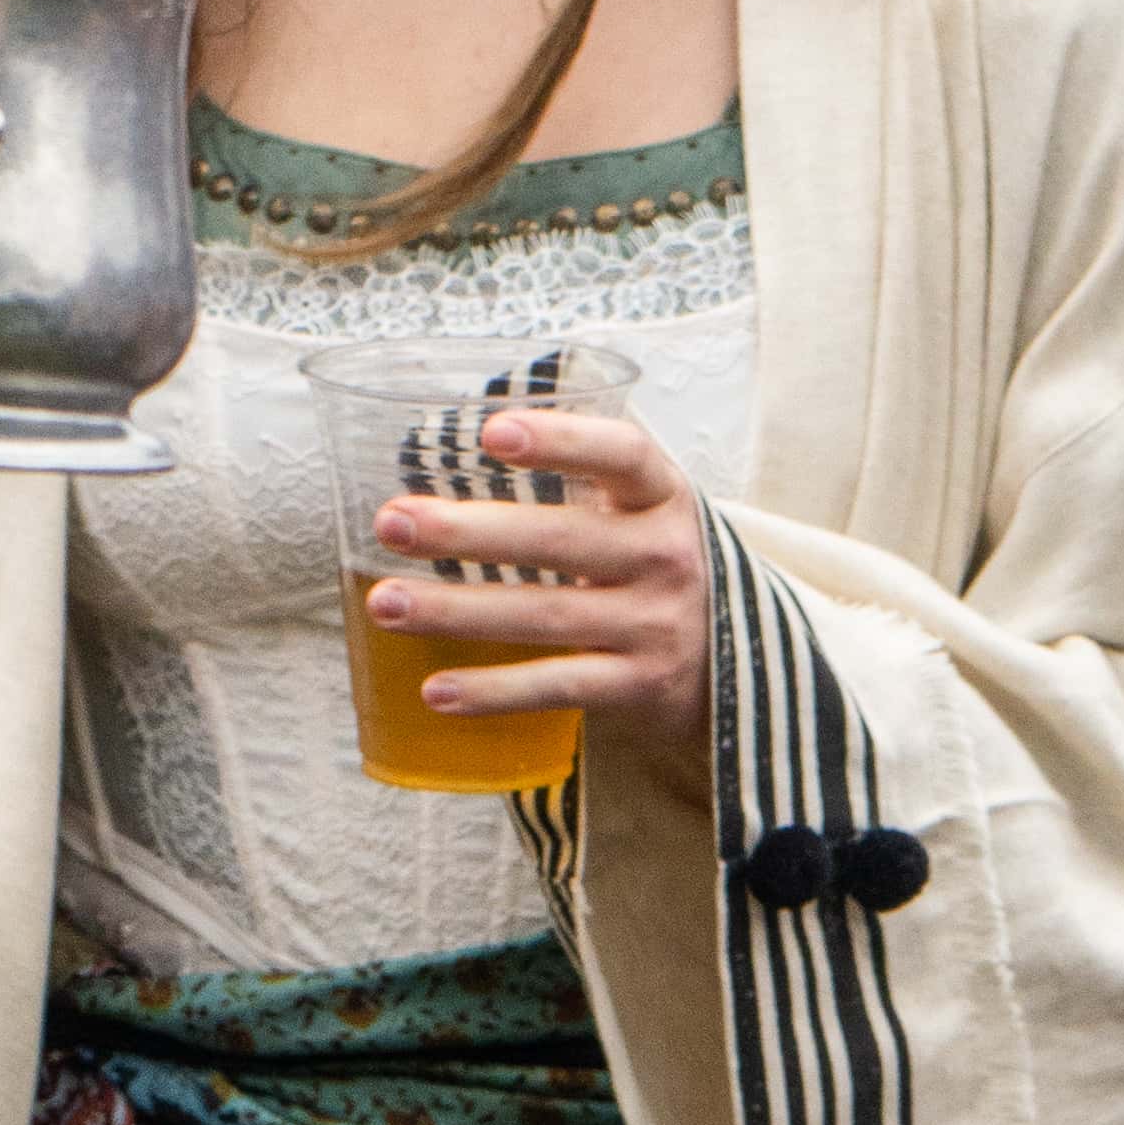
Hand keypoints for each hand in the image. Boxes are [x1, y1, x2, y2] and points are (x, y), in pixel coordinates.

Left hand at [375, 400, 711, 771]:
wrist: (738, 657)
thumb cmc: (652, 562)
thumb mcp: (640, 509)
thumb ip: (576, 476)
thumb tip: (448, 441)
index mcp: (663, 497)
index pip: (621, 455)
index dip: (561, 440)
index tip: (490, 433)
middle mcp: (666, 557)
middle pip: (561, 540)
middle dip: (469, 533)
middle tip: (393, 523)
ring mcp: (657, 624)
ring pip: (546, 615)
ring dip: (457, 611)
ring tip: (385, 604)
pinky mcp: (642, 684)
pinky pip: (558, 686)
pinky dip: (494, 691)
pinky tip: (435, 691)